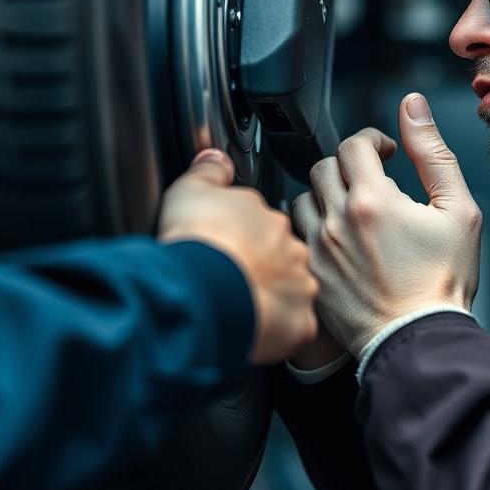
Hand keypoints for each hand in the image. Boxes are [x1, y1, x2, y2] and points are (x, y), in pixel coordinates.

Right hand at [159, 149, 318, 363]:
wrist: (203, 287)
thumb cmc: (198, 241)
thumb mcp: (190, 190)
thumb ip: (207, 171)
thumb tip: (215, 158)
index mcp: (269, 218)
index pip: (264, 225)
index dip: (245, 236)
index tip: (230, 246)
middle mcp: (291, 249)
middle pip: (282, 257)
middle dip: (263, 266)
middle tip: (234, 277)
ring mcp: (299, 286)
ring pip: (291, 291)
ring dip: (271, 297)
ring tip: (241, 306)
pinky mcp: (299, 323)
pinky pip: (292, 327)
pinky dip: (276, 330)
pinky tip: (255, 330)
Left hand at [292, 94, 480, 357]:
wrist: (418, 339)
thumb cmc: (442, 283)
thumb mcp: (458, 210)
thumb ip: (433, 153)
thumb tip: (414, 108)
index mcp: (372, 200)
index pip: (353, 144)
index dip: (372, 140)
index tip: (385, 153)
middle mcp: (337, 221)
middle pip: (324, 166)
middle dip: (349, 165)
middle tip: (371, 181)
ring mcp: (318, 249)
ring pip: (303, 198)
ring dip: (325, 195)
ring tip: (352, 211)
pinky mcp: (309, 274)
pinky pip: (296, 235)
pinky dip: (313, 228)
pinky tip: (337, 239)